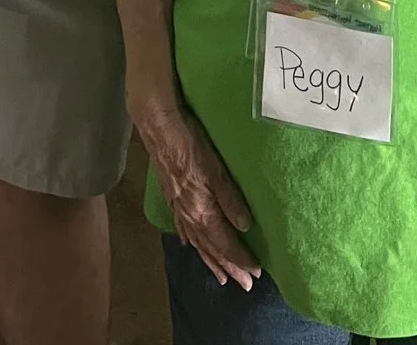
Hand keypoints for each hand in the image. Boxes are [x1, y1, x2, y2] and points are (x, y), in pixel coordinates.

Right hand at [137, 102, 260, 289]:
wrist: (160, 130)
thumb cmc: (192, 147)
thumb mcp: (217, 171)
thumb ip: (231, 200)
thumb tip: (245, 228)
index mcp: (202, 213)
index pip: (225, 244)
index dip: (241, 259)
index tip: (256, 273)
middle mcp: (189, 217)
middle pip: (212, 248)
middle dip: (229, 267)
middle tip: (246, 286)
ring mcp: (179, 209)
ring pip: (198, 243)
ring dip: (212, 261)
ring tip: (222, 277)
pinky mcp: (173, 199)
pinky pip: (184, 229)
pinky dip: (192, 242)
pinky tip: (192, 245)